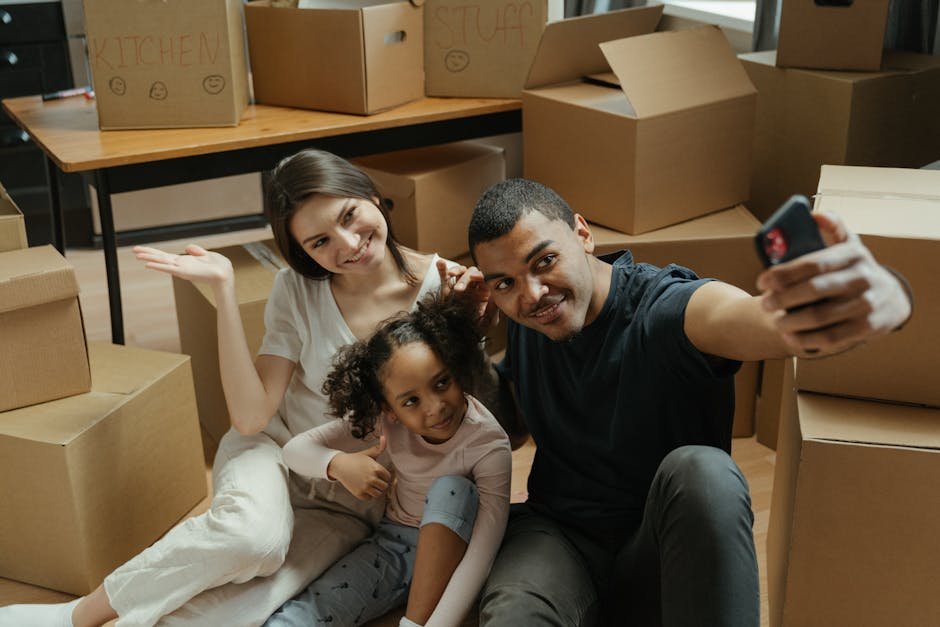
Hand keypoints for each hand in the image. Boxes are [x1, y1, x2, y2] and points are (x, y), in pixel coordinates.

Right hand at [133, 244, 233, 286]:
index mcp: (184, 261)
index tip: (142, 249)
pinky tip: (148, 265)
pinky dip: (159, 267)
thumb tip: (186, 247)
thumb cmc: (218, 267)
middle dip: (147, 253)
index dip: (154, 252)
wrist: (225, 275)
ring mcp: (181, 269)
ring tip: (137, 255)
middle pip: (160, 258)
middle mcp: (181, 265)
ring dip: (149, 259)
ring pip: (162, 262)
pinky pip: (169, 269)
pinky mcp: (184, 272)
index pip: (166, 256)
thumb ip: (196, 250)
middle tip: (133, 250)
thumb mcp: (207, 255)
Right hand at [327, 436, 390, 499]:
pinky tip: (364, 488)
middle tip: (374, 479)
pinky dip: (368, 495)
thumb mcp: (368, 453)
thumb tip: (385, 437)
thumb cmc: (356, 459)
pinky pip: (369, 498)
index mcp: (376, 468)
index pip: (388, 477)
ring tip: (370, 484)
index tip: (378, 473)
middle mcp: (372, 478)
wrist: (340, 466)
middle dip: (381, 483)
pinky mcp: (359, 494)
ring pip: (378, 493)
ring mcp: (365, 487)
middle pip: (384, 486)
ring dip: (375, 490)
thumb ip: (379, 448)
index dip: (384, 475)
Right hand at [436, 258, 499, 329]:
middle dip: (465, 279)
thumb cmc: (478, 329)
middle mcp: (474, 286)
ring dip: (456, 269)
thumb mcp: (489, 321)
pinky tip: (440, 262)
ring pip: (460, 271)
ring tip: (451, 274)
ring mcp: (460, 286)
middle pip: (471, 274)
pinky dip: (442, 268)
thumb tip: (494, 294)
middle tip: (458, 290)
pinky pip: (445, 276)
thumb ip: (493, 308)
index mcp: (486, 291)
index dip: (480, 275)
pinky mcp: (447, 290)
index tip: (474, 278)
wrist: (462, 337)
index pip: (484, 278)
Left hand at [756, 211, 911, 356]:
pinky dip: (806, 340)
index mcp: (853, 254)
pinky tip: (790, 338)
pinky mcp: (868, 327)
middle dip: (782, 299)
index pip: (812, 263)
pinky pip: (831, 337)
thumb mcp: (850, 245)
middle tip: (765, 304)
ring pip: (819, 317)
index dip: (783, 273)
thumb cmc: (856, 270)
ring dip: (790, 322)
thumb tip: (815, 215)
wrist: (892, 298)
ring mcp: (866, 304)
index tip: (762, 281)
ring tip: (776, 322)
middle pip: (813, 290)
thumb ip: (833, 227)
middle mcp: (862, 278)